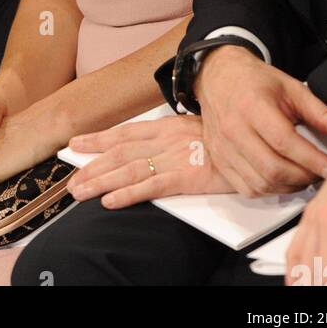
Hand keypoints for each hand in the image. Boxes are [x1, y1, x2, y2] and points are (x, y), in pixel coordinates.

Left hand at [68, 114, 231, 207]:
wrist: (256, 140)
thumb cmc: (230, 139)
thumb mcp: (196, 130)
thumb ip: (174, 138)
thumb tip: (154, 147)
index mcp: (167, 126)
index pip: (124, 133)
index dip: (98, 139)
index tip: (76, 144)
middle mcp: (165, 139)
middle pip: (119, 153)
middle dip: (92, 166)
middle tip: (70, 181)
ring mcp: (174, 157)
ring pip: (128, 169)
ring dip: (100, 181)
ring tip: (80, 192)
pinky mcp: (187, 177)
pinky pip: (152, 187)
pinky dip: (128, 193)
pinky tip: (110, 201)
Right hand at [196, 46, 326, 195]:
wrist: (219, 77)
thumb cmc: (253, 81)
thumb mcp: (290, 88)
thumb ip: (320, 111)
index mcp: (251, 106)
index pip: (284, 142)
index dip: (312, 159)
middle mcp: (234, 129)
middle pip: (273, 168)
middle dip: (305, 176)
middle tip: (321, 172)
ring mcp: (224, 148)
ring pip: (262, 183)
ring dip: (290, 186)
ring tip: (304, 175)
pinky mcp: (220, 161)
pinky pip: (248, 189)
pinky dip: (270, 190)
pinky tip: (282, 179)